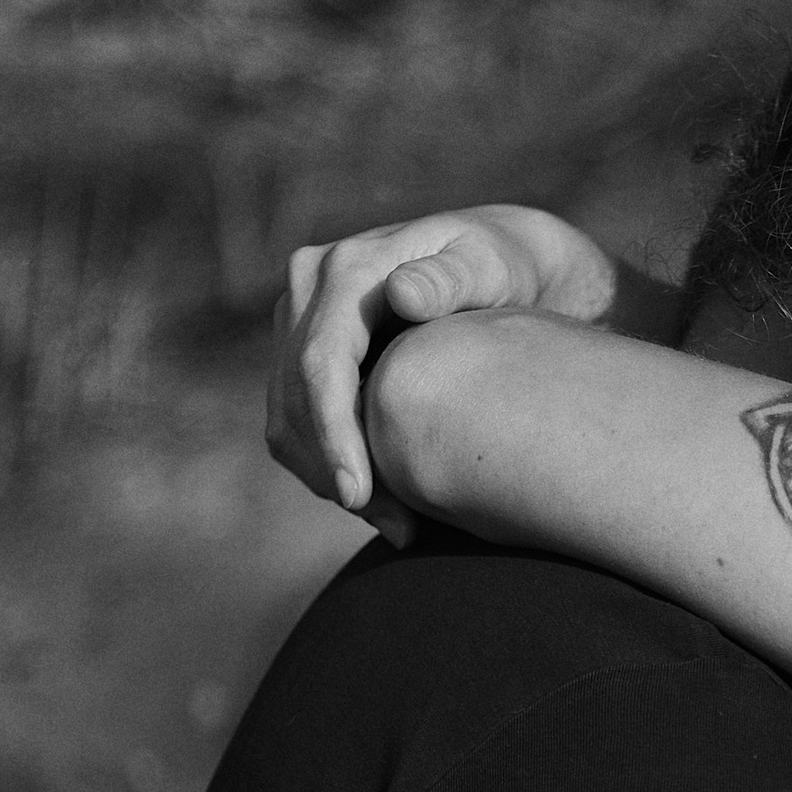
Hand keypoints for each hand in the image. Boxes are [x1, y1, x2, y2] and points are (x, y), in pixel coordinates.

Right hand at [267, 205, 622, 530]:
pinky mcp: (299, 349)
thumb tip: (400, 294)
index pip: (321, 362)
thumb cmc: (504, 269)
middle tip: (398, 528)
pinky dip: (328, 466)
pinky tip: (383, 501)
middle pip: (295, 397)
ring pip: (286, 418)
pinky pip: (293, 422)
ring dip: (330, 479)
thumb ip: (453, 280)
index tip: (357, 495)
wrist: (492, 262)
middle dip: (335, 471)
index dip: (333, 433)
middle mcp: (308, 285)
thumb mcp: (493, 267)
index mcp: (347, 267)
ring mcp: (297, 318)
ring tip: (399, 524)